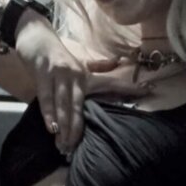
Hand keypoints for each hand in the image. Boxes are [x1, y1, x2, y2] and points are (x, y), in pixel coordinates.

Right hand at [14, 18, 152, 154]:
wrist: (35, 36)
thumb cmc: (58, 55)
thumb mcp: (79, 63)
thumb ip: (97, 67)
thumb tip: (118, 62)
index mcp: (87, 75)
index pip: (112, 83)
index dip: (130, 88)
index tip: (150, 91)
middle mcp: (77, 75)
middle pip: (81, 106)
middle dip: (77, 129)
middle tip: (75, 148)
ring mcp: (60, 75)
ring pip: (64, 105)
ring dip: (64, 127)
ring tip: (64, 145)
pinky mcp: (44, 74)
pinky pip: (47, 98)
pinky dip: (49, 113)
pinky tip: (52, 128)